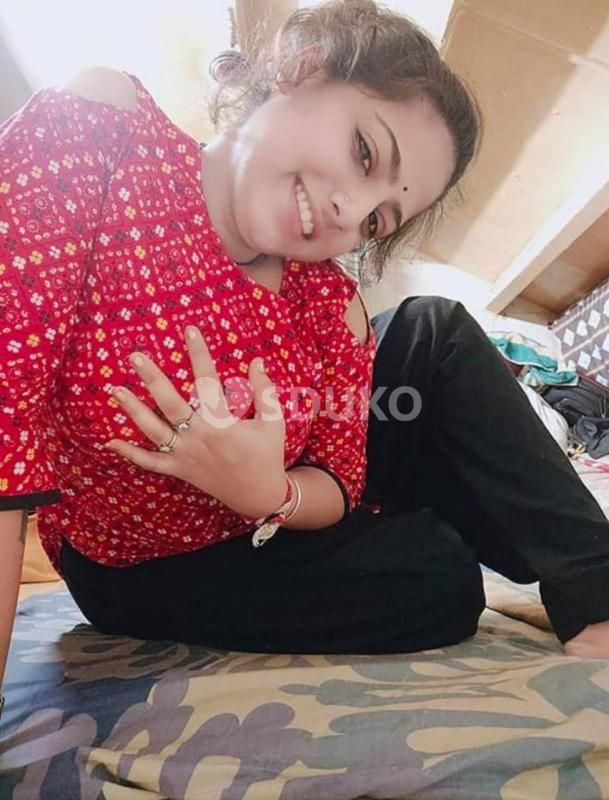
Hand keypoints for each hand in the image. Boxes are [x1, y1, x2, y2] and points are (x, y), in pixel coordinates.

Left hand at [106, 325, 286, 518]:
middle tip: (135, 356)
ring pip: (153, 432)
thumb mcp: (273, 422)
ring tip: (116, 390)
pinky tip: (110, 442)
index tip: (189, 330)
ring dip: (133, 410)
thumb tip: (257, 361)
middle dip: (152, 379)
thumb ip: (265, 391)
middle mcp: (199, 439)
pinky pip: (150, 463)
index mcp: (223, 424)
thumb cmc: (267, 455)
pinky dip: (130, 454)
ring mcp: (185, 456)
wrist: (259, 495)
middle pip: (170, 404)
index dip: (199, 354)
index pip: (208, 381)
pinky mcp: (179, 470)